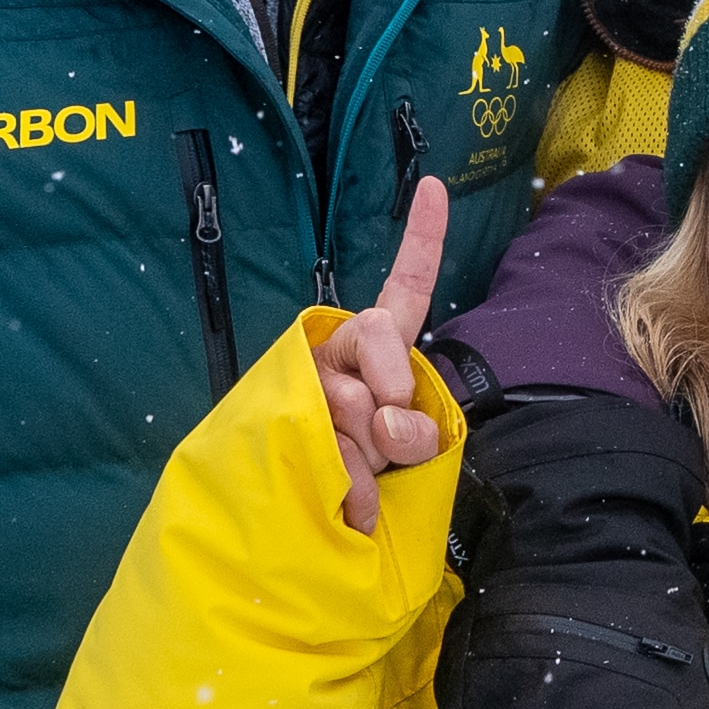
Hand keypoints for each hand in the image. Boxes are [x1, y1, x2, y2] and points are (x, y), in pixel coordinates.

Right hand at [315, 179, 452, 532]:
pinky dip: (353, 488)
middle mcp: (339, 353)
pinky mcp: (276, 417)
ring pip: (351, 400)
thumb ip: (415, 431)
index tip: (432, 186)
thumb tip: (388, 421)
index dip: (422, 239)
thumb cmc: (370, 476)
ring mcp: (304, 382)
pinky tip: (350, 507)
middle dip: (394, 391)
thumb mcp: (409, 452)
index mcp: (378, 349)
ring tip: (361, 477)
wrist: (304, 521)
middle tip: (388, 438)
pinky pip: (327, 447)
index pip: (406, 288)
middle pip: (378, 340)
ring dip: (371, 455)